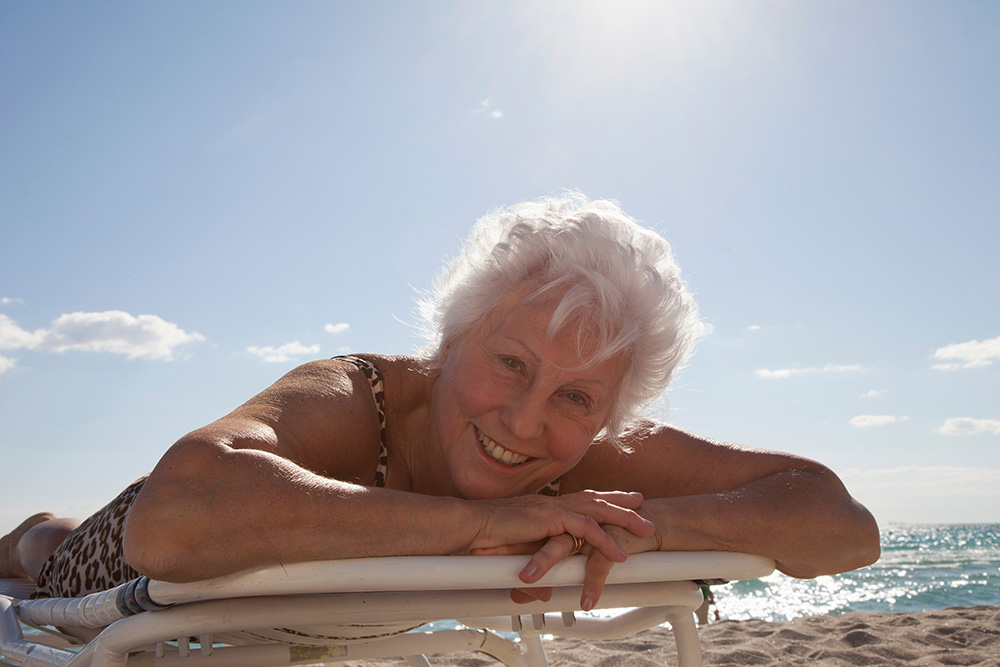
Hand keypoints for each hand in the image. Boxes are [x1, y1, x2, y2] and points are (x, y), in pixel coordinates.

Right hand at [468, 491, 656, 609]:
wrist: (468, 528)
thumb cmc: (482, 538)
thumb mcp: (514, 555)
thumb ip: (533, 567)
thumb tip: (543, 588)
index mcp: (543, 508)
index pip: (578, 500)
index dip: (600, 499)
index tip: (618, 498)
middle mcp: (550, 504)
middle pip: (593, 499)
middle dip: (620, 501)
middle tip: (641, 502)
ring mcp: (551, 509)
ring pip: (597, 510)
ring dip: (624, 520)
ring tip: (645, 529)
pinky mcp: (549, 519)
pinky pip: (585, 530)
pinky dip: (604, 541)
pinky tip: (619, 553)